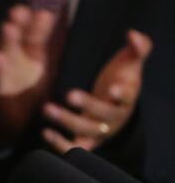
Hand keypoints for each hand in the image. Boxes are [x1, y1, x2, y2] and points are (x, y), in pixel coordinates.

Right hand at [0, 5, 54, 150]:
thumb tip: (53, 18)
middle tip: (20, 10)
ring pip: (2, 54)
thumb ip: (41, 45)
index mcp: (27, 55)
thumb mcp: (39, 68)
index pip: (33, 35)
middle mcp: (11, 60)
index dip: (37, 24)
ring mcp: (0, 74)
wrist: (4, 123)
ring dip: (4, 41)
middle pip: (15, 39)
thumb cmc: (24, 94)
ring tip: (8, 27)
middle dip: (17, 25)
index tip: (45, 12)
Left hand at [42, 29, 151, 152]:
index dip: (123, 94)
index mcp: (126, 98)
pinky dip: (61, 144)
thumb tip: (133, 33)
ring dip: (67, 121)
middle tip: (69, 94)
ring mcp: (99, 132)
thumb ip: (136, 48)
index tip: (114, 88)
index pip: (128, 97)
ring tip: (47, 108)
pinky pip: (74, 148)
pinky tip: (46, 132)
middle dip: (88, 106)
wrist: (110, 106)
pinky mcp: (84, 142)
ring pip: (86, 131)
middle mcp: (114, 118)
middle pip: (104, 115)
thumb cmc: (119, 80)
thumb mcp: (128, 63)